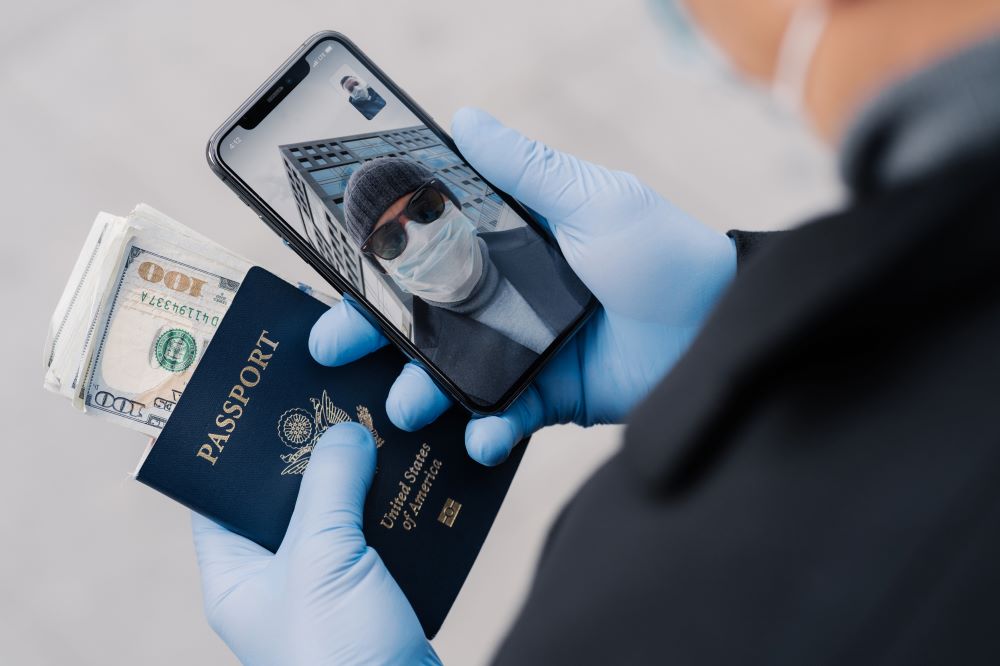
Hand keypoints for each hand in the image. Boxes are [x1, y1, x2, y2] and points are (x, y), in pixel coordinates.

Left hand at [192, 422, 440, 665]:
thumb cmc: (337, 654)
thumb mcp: (320, 561)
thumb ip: (328, 488)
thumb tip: (345, 431)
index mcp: (237, 574)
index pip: (219, 497)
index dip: (236, 448)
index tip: (260, 399)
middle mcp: (277, 577)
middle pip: (287, 496)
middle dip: (315, 451)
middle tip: (337, 398)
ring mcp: (328, 585)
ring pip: (341, 510)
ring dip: (364, 474)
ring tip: (382, 423)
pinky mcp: (376, 592)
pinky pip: (382, 533)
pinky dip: (397, 502)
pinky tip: (415, 469)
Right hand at [310, 108, 735, 464]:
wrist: (720, 330)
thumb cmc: (662, 252)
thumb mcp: (592, 200)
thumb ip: (525, 169)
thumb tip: (464, 118)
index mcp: (507, 246)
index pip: (425, 251)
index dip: (375, 264)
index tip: (330, 274)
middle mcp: (505, 298)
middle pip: (422, 317)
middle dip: (373, 335)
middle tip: (333, 349)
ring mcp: (523, 352)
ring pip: (451, 376)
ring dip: (420, 393)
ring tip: (405, 408)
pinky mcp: (548, 399)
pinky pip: (504, 421)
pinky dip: (489, 434)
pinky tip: (482, 439)